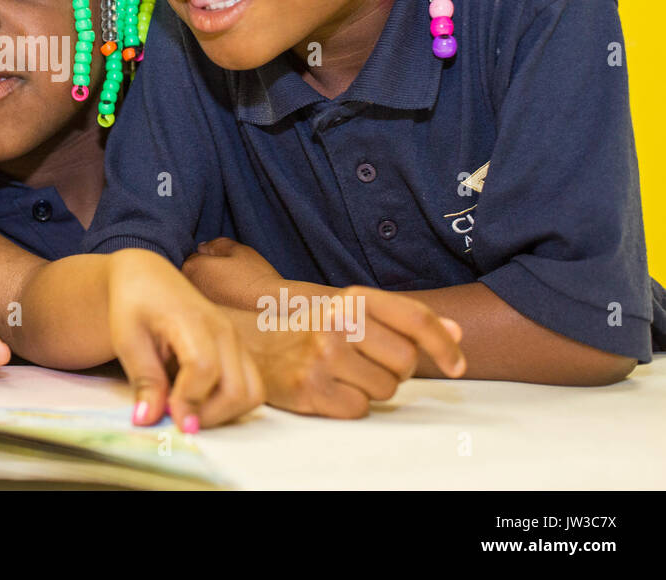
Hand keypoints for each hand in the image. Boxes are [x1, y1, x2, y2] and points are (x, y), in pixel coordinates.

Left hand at [107, 250, 264, 430]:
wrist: (149, 278)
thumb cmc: (135, 303)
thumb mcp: (127, 338)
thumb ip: (143, 379)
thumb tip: (148, 419)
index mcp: (194, 321)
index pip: (204, 368)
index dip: (189, 400)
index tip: (170, 419)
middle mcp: (225, 332)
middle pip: (237, 389)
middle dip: (208, 416)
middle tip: (176, 419)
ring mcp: (237, 341)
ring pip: (252, 393)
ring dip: (223, 414)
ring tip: (187, 409)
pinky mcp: (239, 352)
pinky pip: (249, 388)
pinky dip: (228, 405)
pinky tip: (197, 400)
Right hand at [229, 285, 466, 417]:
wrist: (252, 346)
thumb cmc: (308, 331)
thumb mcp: (351, 312)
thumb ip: (402, 320)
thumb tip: (456, 331)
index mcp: (350, 299)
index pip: (415, 320)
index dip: (444, 345)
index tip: (456, 365)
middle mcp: (337, 323)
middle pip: (405, 361)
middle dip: (396, 370)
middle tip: (369, 364)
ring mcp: (323, 356)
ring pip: (385, 389)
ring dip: (372, 389)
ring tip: (344, 375)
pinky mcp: (311, 389)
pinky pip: (359, 409)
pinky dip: (350, 405)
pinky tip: (329, 389)